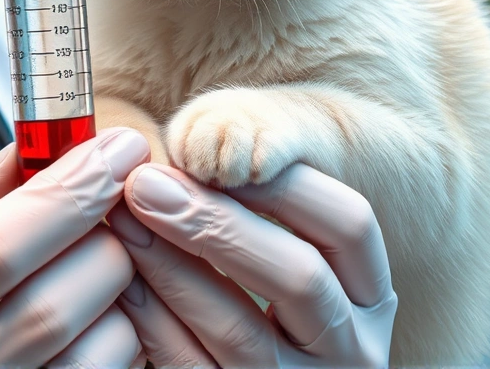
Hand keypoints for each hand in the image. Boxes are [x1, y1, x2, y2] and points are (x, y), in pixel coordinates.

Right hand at [0, 129, 150, 368]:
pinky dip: (118, 337)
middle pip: (52, 304)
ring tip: (93, 265)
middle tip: (111, 208)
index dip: (65, 193)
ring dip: (116, 293)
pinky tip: (94, 315)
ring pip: (94, 351)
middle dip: (100, 239)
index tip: (114, 148)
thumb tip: (31, 151)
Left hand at [106, 163, 395, 367]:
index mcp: (368, 297)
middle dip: (217, 223)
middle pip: (300, 277)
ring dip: (172, 268)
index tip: (213, 151)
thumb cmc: (255, 291)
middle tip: (146, 183)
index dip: (285, 182)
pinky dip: (154, 323)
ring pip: (241, 331)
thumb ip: (255, 200)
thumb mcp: (279, 253)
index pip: (350, 224)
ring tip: (123, 221)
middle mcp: (351, 350)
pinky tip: (122, 281)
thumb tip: (195, 141)